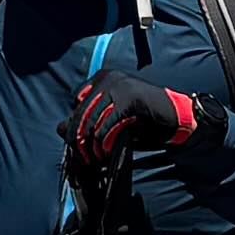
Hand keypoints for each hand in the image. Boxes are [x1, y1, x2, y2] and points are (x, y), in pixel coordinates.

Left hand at [72, 76, 221, 172]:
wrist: (175, 117)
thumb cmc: (142, 119)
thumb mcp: (110, 119)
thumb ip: (87, 121)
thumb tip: (59, 128)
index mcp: (103, 77)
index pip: (76, 102)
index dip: (74, 126)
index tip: (78, 145)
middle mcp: (108, 77)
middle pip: (81, 112)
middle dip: (78, 138)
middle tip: (82, 157)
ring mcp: (120, 85)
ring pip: (92, 119)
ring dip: (90, 143)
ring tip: (93, 157)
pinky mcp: (130, 98)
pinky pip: (108, 123)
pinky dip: (104, 140)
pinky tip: (105, 151)